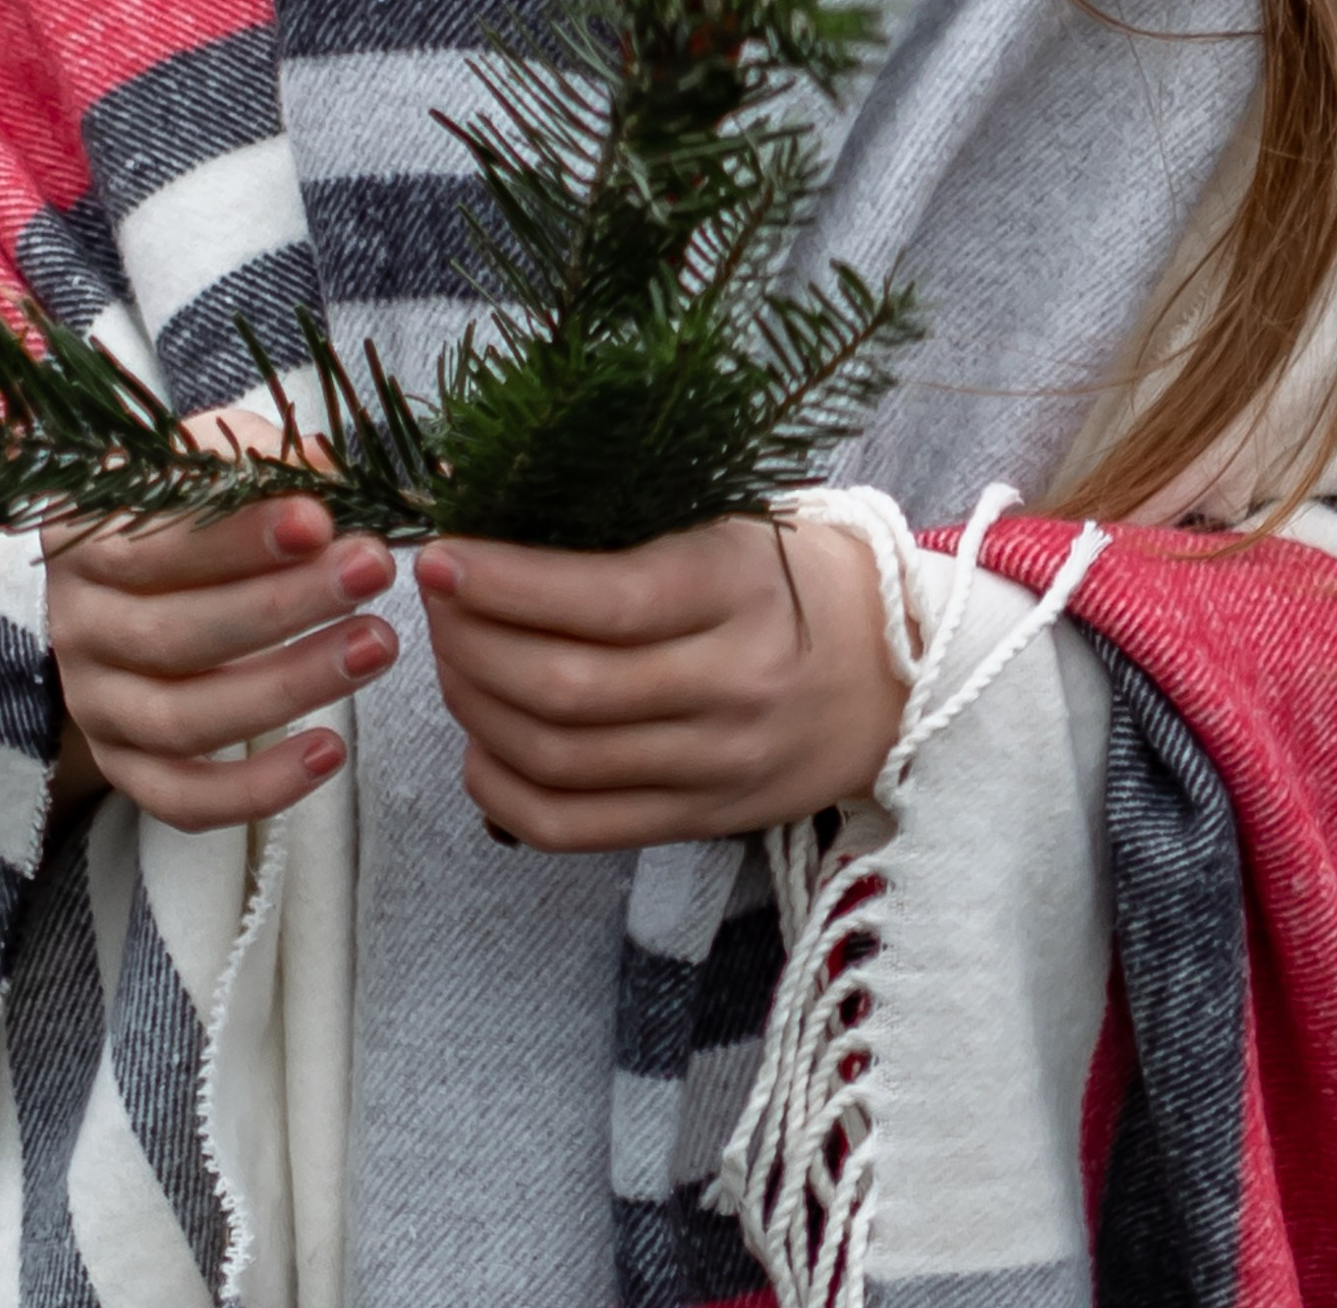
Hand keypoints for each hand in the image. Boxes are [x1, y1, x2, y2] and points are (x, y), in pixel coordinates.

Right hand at [42, 416, 397, 832]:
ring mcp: (95, 705)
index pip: (156, 543)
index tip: (322, 522)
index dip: (240, 537)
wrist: (124, 586)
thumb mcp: (203, 464)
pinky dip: (255, 789)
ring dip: (289, 687)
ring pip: (186, 718)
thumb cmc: (177, 512)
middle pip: (177, 634)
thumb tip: (330, 475)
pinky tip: (329, 751)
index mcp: (84, 540)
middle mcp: (78, 626)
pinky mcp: (123, 767)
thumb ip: (258, 462)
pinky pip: (181, 800)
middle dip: (286, 607)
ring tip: (377, 646)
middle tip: (373, 571)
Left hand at [414, 515, 904, 851]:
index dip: (506, 583)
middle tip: (436, 602)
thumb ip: (630, 527)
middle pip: (566, 688)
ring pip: (557, 759)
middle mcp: (731, 685)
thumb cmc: (798, 577)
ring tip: (450, 659)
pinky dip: (501, 792)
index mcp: (740, 590)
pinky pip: (574, 828)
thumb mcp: (733, 524)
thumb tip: (495, 508)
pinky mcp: (700, 822)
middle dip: (472, 644)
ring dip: (475, 707)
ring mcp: (715, 765)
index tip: (441, 556)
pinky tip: (477, 744)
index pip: (607, 600)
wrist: (900, 674)